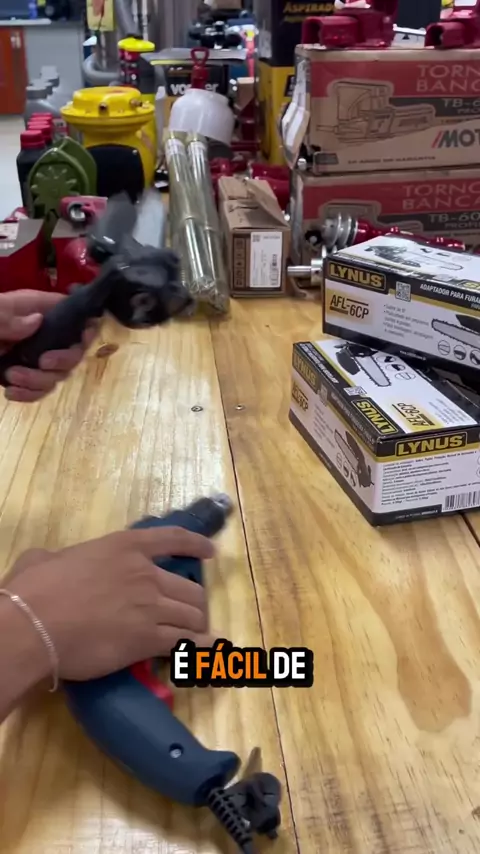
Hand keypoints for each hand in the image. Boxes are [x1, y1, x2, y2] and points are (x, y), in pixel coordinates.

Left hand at [0, 290, 97, 402]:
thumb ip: (5, 316)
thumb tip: (36, 321)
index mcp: (29, 308)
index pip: (71, 312)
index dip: (83, 327)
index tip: (77, 340)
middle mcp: (35, 332)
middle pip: (72, 349)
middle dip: (61, 362)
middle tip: (41, 363)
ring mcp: (27, 356)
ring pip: (56, 374)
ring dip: (40, 382)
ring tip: (12, 379)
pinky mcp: (18, 377)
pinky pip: (38, 390)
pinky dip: (29, 395)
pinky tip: (10, 394)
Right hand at [5, 527, 215, 680]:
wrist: (34, 626)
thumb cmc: (35, 589)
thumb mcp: (48, 558)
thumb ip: (61, 557)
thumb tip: (50, 563)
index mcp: (125, 547)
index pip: (173, 539)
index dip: (196, 544)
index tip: (210, 552)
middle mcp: (146, 574)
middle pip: (191, 588)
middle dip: (194, 603)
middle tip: (189, 615)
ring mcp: (151, 607)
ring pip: (193, 617)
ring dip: (196, 628)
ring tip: (197, 637)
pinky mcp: (148, 640)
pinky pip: (185, 643)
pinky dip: (197, 650)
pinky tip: (205, 655)